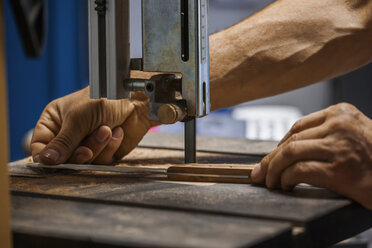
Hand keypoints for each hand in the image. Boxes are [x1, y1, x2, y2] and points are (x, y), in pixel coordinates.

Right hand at [31, 86, 156, 164]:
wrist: (137, 100)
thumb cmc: (106, 98)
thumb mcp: (78, 118)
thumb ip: (63, 142)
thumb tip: (46, 161)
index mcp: (55, 120)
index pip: (40, 145)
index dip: (47, 156)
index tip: (55, 161)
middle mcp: (70, 132)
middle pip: (63, 158)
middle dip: (78, 153)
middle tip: (86, 149)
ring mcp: (87, 142)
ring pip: (83, 161)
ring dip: (96, 147)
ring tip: (106, 130)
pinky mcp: (105, 150)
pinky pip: (101, 161)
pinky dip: (109, 148)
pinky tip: (117, 132)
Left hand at [251, 103, 371, 208]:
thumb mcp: (353, 134)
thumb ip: (325, 134)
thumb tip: (288, 148)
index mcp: (341, 113)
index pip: (297, 126)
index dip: (279, 144)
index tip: (271, 157)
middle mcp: (339, 125)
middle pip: (291, 140)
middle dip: (271, 159)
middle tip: (261, 172)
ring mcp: (338, 146)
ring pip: (290, 153)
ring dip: (274, 169)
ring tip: (270, 181)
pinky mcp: (338, 169)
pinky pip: (299, 170)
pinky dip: (286, 178)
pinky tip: (285, 184)